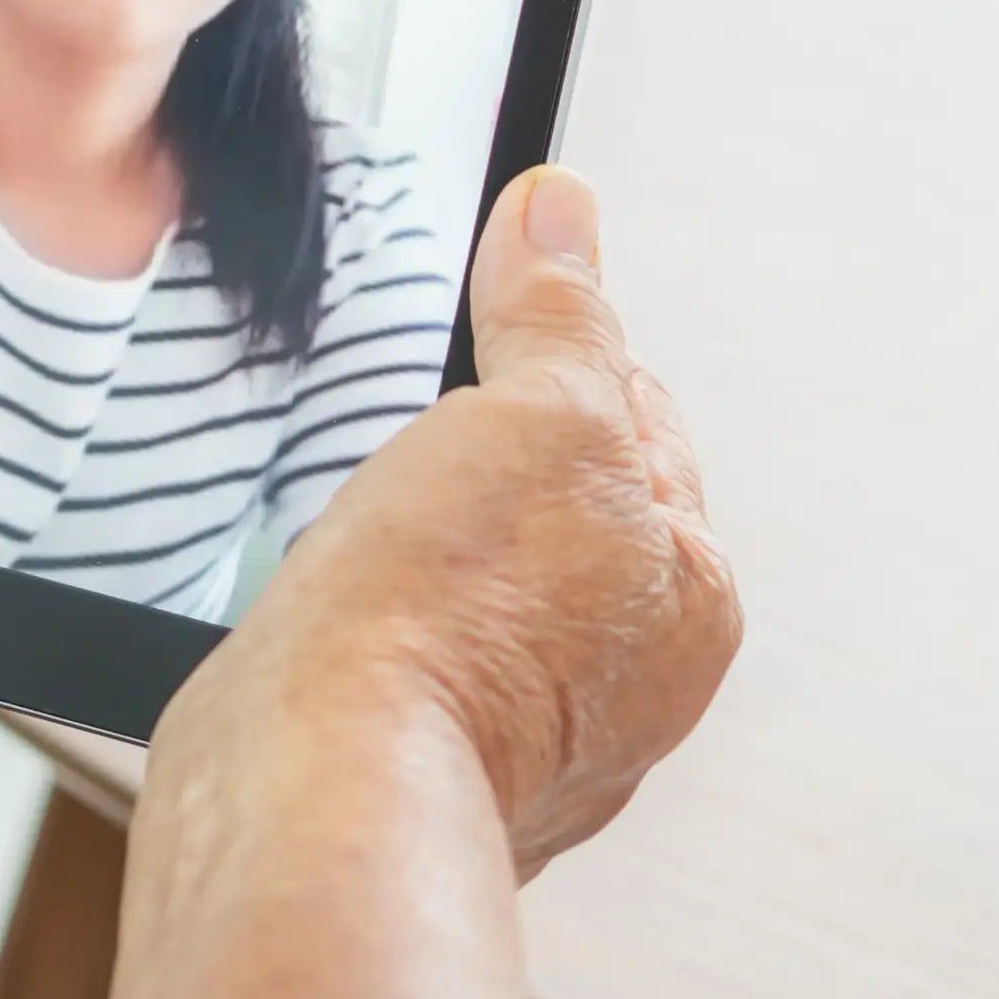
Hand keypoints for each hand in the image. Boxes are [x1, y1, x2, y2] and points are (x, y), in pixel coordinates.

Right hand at [169, 166, 735, 876]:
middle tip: (411, 440)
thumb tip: (562, 210)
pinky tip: (317, 607)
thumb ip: (562, 313)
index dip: (549, 358)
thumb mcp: (539, 414)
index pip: (632, 425)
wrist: (313, 788)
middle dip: (471, 460)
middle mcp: (616, 687)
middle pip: (542, 507)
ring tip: (359, 528)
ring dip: (404, 544)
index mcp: (685, 601)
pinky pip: (387, 655)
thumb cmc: (449, 625)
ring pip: (458, 584)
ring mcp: (512, 742)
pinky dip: (351, 620)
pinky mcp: (407, 770)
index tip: (484, 330)